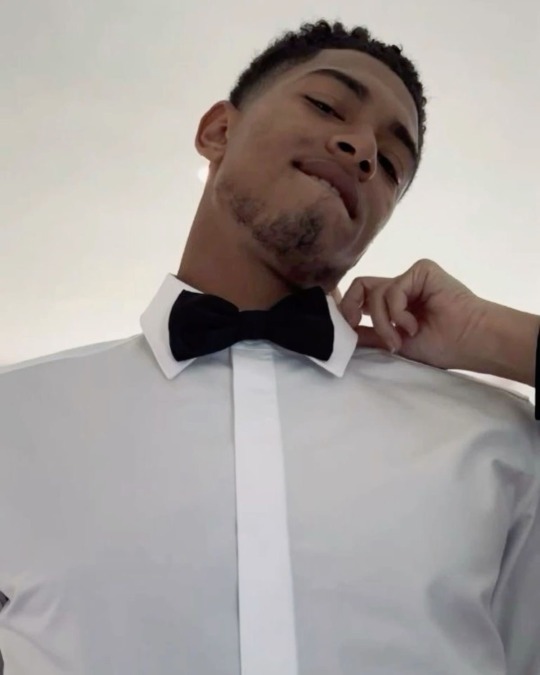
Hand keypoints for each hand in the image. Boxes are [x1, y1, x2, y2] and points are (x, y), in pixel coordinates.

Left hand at [338, 259, 488, 370]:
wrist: (469, 342)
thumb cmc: (440, 346)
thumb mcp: (394, 344)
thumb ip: (369, 335)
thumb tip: (342, 332)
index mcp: (394, 304)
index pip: (360, 297)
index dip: (346, 308)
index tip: (344, 329)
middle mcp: (400, 289)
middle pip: (360, 286)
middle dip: (349, 307)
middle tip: (353, 325)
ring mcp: (411, 278)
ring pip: (374, 293)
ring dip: (382, 322)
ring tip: (400, 339)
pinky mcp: (421, 271)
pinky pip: (392, 289)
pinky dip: (397, 312)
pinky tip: (413, 325)